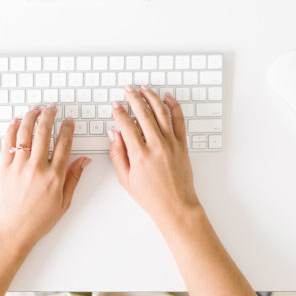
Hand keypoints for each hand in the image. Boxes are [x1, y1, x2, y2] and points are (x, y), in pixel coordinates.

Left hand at [0, 104, 90, 250]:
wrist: (13, 231)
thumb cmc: (38, 220)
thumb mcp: (64, 202)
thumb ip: (74, 178)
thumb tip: (84, 161)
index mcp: (54, 176)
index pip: (64, 144)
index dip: (68, 129)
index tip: (69, 121)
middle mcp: (37, 168)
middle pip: (44, 132)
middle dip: (49, 116)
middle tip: (52, 109)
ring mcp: (19, 166)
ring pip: (25, 133)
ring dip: (31, 117)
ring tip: (36, 109)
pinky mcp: (4, 168)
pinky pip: (8, 144)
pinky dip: (12, 130)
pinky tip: (16, 122)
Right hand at [108, 85, 202, 228]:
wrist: (176, 206)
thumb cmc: (151, 197)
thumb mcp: (125, 179)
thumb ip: (117, 155)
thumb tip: (113, 135)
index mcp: (140, 155)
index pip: (127, 125)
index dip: (119, 112)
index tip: (115, 105)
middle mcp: (157, 146)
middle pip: (143, 113)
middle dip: (133, 98)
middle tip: (127, 90)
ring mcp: (171, 143)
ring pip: (161, 112)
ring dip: (151, 97)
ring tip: (144, 88)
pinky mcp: (182, 144)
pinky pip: (179, 120)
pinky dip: (173, 106)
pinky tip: (167, 98)